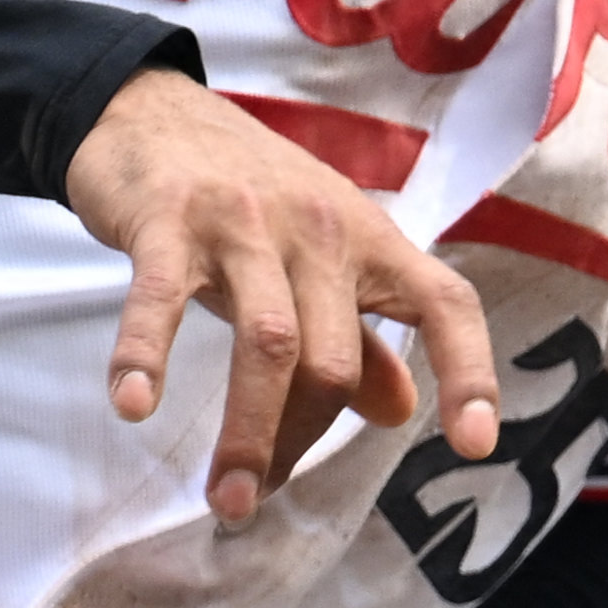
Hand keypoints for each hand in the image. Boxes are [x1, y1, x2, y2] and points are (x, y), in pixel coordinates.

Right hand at [64, 68, 504, 521]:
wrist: (148, 108)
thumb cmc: (243, 199)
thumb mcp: (315, 260)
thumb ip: (360, 334)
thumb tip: (403, 413)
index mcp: (367, 239)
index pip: (442, 303)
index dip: (468, 371)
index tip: (474, 444)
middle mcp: (318, 228)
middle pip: (335, 358)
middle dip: (299, 441)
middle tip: (256, 499)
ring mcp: (242, 221)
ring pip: (268, 343)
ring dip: (247, 432)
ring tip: (227, 498)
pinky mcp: (167, 219)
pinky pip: (162, 299)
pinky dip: (147, 355)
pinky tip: (133, 406)